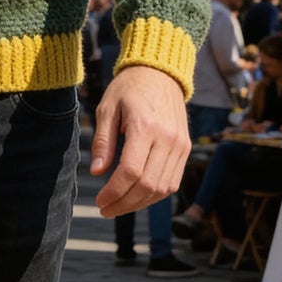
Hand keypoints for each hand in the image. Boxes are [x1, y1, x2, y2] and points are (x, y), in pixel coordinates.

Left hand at [91, 65, 190, 217]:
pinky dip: (155, 194)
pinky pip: (172, 182)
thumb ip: (102, 141)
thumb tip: (96, 172)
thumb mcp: (107, 108)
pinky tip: (137, 195)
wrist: (160, 72)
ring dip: (140, 203)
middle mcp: (167, 139)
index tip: (99, 200)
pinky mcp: (186, 149)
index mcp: (144, 126)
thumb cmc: (128, 88)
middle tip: (106, 209)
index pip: (131, 172)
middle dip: (125, 203)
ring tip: (119, 206)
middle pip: (147, 185)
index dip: (114, 192)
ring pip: (162, 189)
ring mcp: (180, 145)